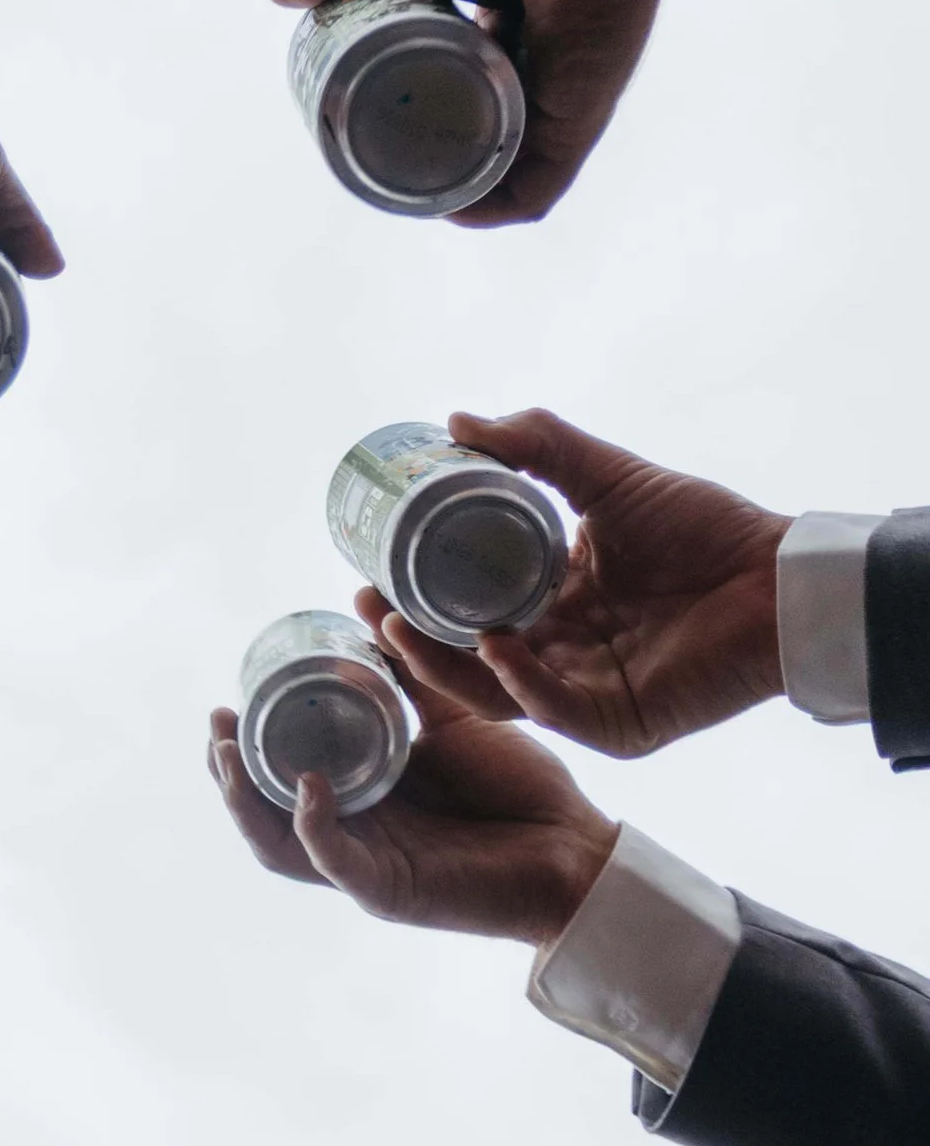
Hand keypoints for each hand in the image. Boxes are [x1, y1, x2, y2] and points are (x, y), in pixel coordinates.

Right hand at [209, 678, 617, 946]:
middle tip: (217, 721)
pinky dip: (315, 826)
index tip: (229, 697)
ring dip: (249, 800)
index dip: (245, 746)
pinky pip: (337, 862)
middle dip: (229, 770)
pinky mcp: (392, 892)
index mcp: (361, 799)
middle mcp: (354, 835)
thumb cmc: (519, 789)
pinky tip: (308, 787)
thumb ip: (410, 680)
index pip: (279, 778)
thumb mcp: (452, 720)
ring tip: (231, 754)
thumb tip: (370, 612)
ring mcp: (367, 868)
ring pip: (280, 845)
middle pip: (264, 813)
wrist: (577, 846)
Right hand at [267, 0, 704, 225]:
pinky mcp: (573, 124)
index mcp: (497, 25)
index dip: (406, 106)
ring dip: (447, 193)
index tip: (358, 116)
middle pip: (468, 131)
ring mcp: (551, 100)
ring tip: (394, 191)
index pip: (451, 83)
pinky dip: (492, 209)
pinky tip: (448, 211)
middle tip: (364, 157)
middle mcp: (527, 69)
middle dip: (417, 155)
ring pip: (497, 168)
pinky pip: (533, 188)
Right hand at [353, 410, 787, 756]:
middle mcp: (562, 655)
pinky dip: (520, 680)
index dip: (415, 600)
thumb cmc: (705, 528)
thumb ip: (538, 445)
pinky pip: (555, 709)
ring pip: (496, 692)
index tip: (365, 572)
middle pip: (466, 658)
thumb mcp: (606, 475)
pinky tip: (494, 646)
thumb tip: (457, 422)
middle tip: (366, 605)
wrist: (778, 574)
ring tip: (399, 628)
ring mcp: (587, 693)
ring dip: (444, 666)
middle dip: (409, 641)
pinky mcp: (621, 723)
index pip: (467, 610)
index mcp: (555, 603)